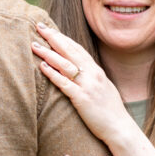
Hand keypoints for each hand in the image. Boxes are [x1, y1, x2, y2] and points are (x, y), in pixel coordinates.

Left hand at [32, 23, 128, 145]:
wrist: (120, 128)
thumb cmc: (110, 111)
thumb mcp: (102, 89)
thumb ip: (91, 78)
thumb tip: (79, 72)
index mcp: (97, 71)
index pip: (77, 49)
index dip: (62, 37)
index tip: (49, 29)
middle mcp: (93, 75)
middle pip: (70, 51)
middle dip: (53, 38)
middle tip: (39, 27)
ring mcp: (88, 86)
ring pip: (65, 64)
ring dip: (48, 54)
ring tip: (34, 45)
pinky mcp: (82, 99)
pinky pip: (64, 83)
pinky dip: (53, 74)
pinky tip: (42, 67)